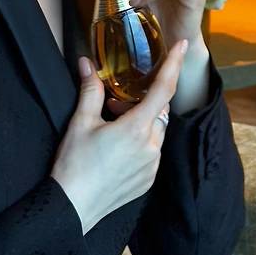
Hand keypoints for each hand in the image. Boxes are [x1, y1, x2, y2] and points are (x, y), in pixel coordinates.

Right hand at [50, 38, 188, 234]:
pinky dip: (140, 140)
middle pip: (158, 110)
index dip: (174, 64)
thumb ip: (89, 89)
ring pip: (156, 131)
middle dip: (141, 99)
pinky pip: (152, 151)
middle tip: (114, 100)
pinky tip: (117, 145)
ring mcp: (152, 166)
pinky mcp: (148, 181)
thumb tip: (86, 63)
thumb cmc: (74, 164)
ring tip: (112, 122)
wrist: (72, 208)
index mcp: (136, 128)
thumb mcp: (80, 122)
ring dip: (140, 120)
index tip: (182, 46)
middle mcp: (151, 147)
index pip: (163, 89)